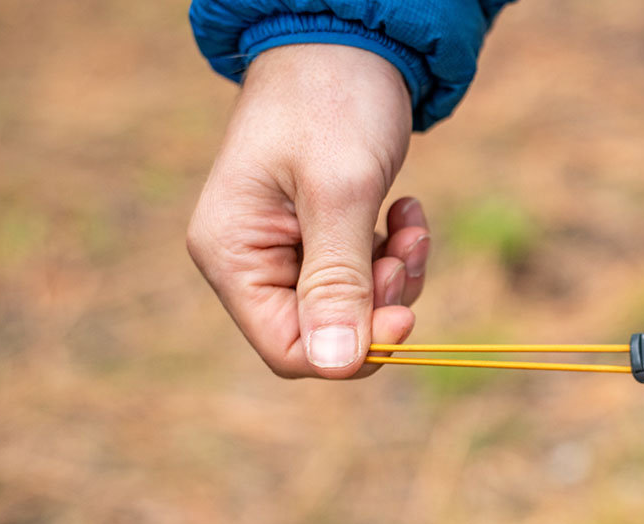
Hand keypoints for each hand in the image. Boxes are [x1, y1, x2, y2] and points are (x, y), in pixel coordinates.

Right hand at [187, 44, 429, 377]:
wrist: (348, 39)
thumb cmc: (333, 100)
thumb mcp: (340, 191)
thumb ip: (338, 280)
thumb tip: (335, 364)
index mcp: (233, 253)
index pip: (289, 349)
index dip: (352, 349)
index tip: (406, 317)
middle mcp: (250, 260)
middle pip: (327, 332)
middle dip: (381, 304)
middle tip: (405, 253)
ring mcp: (285, 249)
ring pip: (354, 308)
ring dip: (396, 275)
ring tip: (410, 222)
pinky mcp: (319, 236)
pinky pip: (365, 276)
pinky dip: (395, 254)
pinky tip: (405, 212)